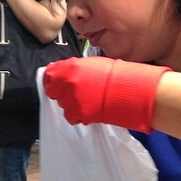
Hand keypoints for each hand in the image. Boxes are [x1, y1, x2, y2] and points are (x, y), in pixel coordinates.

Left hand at [42, 57, 169, 132]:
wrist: (131, 91)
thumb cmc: (117, 75)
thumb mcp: (94, 64)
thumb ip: (74, 67)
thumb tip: (60, 70)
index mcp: (71, 67)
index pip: (49, 75)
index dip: (52, 80)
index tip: (56, 83)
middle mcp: (68, 83)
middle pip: (54, 92)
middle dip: (63, 93)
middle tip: (78, 92)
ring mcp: (72, 99)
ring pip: (63, 105)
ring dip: (72, 104)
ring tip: (89, 100)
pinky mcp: (79, 113)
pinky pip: (71, 117)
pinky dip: (78, 115)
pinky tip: (90, 109)